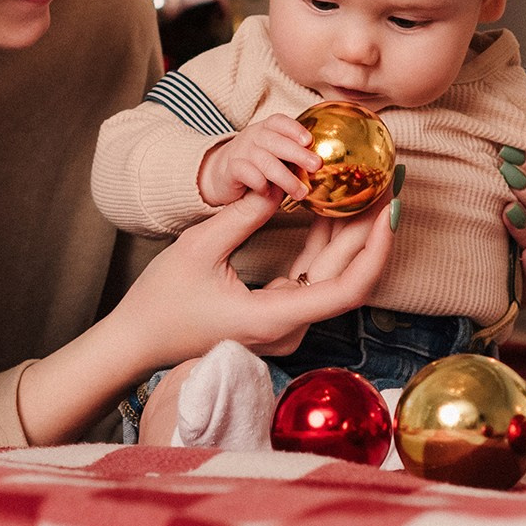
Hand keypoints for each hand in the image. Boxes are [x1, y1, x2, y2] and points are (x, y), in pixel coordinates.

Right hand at [113, 191, 393, 367]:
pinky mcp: (276, 313)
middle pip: (345, 277)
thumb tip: (282, 185)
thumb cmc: (160, 301)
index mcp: (275, 317)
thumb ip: (245, 215)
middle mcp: (289, 326)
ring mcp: (284, 323)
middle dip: (368, 231)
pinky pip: (311, 277)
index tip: (388, 211)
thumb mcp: (199, 247)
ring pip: (331, 275)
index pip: (348, 288)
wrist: (137, 341)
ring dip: (348, 234)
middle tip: (384, 186)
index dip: (375, 249)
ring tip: (366, 189)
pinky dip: (322, 244)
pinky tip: (332, 208)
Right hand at [197, 114, 318, 205]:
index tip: (310, 140)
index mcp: (265, 128)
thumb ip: (292, 154)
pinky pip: (246, 173)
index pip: (279, 122)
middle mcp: (252, 136)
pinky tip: (269, 192)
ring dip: (286, 178)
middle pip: (275, 141)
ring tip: (301, 192)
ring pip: (264, 161)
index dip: (294, 129)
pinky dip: (260, 182)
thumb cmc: (257, 164)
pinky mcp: (230, 169)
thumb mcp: (273, 153)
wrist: (222, 174)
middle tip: (316, 166)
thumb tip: (322, 163)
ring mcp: (240, 152)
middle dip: (298, 154)